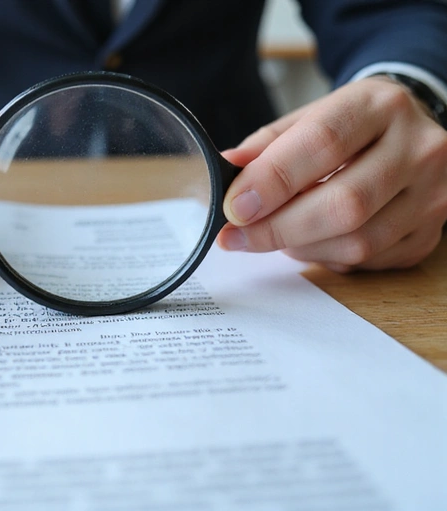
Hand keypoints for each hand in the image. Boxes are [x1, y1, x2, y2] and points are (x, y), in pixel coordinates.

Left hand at [217, 76, 446, 271]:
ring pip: (357, 242)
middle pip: (344, 203)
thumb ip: (268, 145)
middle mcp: (418, 148)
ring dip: (299, 247)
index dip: (272, 179)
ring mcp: (432, 194)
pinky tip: (310, 240)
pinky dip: (326, 257)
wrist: (409, 133)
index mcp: (381, 105)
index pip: (323, 142)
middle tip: (236, 236)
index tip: (234, 206)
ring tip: (272, 234)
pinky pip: (368, 261)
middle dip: (278, 228)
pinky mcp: (429, 234)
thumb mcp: (309, 117)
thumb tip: (227, 168)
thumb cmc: (350, 128)